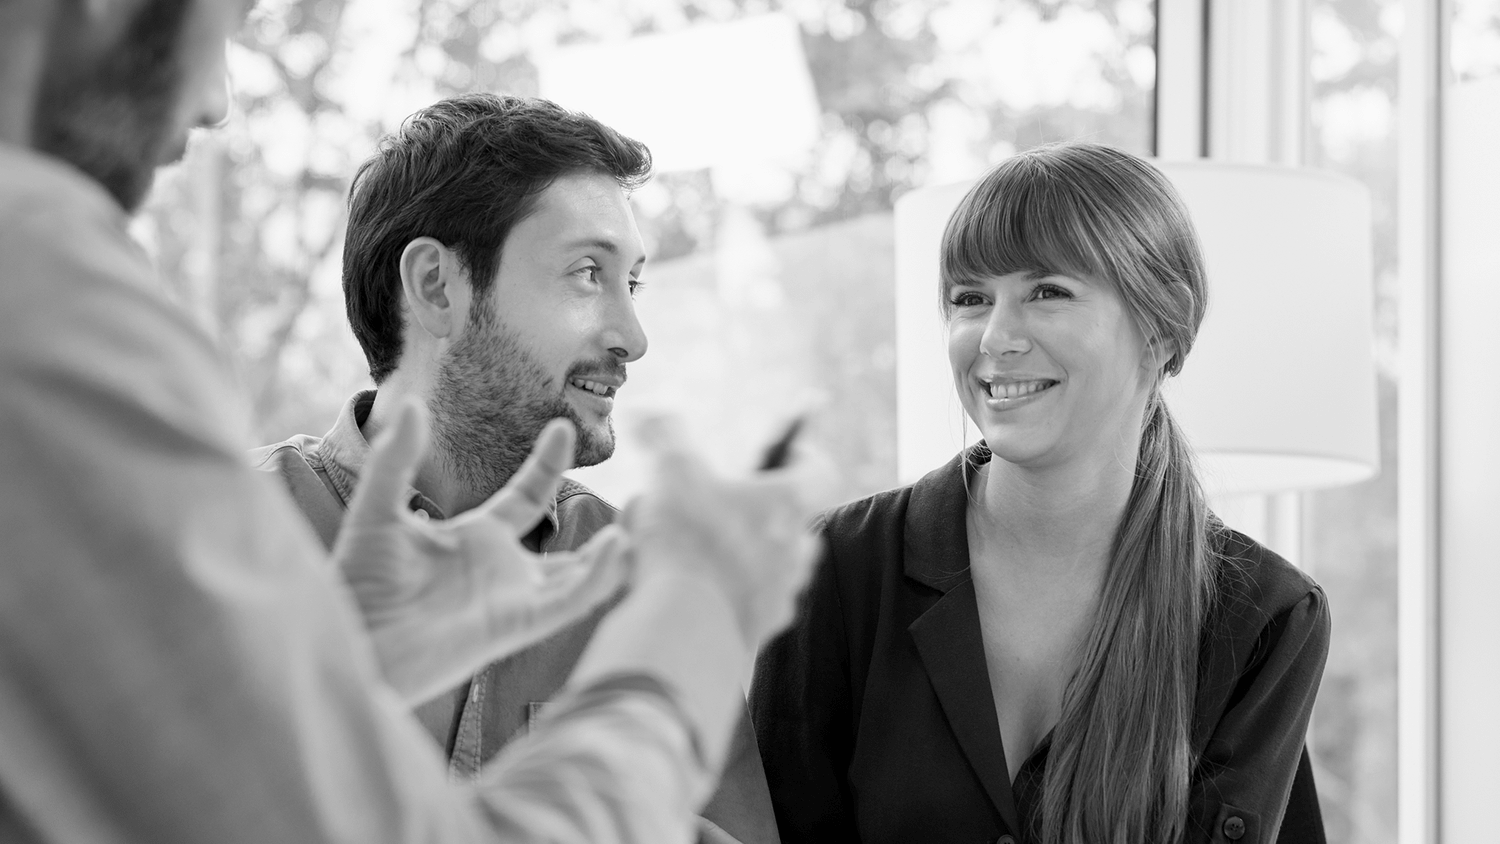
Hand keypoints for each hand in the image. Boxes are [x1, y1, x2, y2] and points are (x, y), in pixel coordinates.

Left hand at [335, 401, 629, 704]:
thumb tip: (409, 406)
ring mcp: (513, 599)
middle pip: (569, 546)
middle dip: (609, 525)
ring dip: (613, 553)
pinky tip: (617, 547)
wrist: (351, 639)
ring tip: (646, 520)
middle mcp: (501, 570)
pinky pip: (568, 600)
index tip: (562, 427)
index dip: (547, 464)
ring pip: (580, 576)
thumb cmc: (357, 583)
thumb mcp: (377, 510)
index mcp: (474, 540)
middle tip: (649, 495)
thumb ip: (395, 460)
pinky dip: (596, 577)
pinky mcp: (515, 624)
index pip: (526, 498)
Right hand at [622, 416, 829, 649]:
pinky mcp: (764, 626)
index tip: (782, 454)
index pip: (820, 470)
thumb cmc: (687, 540)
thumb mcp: (671, 469)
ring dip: (747, 552)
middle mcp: (798, 547)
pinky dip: (732, 591)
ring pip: (776, 562)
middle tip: (725, 507)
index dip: (803, 457)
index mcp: (788, 502)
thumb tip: (649, 412)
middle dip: (763, 511)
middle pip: (796, 519)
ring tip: (701, 550)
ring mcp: (785, 591)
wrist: (687, 626)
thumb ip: (665, 432)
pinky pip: (756, 601)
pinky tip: (695, 587)